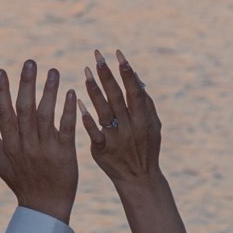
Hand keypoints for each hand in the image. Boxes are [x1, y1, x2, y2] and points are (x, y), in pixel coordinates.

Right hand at [0, 60, 79, 220]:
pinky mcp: (64, 154)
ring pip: (45, 115)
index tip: (0, 71)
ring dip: (49, 92)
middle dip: (26, 84)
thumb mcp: (0, 165)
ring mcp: (45, 149)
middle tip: (30, 62)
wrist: (45, 208)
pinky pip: (66, 129)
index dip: (1, 91)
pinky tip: (71, 94)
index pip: (3, 113)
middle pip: (24, 109)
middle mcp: (26, 145)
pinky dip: (68, 111)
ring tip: (53, 71)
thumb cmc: (22, 185)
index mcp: (10, 145)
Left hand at [81, 49, 163, 191]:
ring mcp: (117, 138)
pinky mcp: (103, 149)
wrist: (139, 179)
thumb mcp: (153, 126)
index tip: (118, 53)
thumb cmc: (146, 148)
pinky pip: (94, 132)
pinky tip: (78, 104)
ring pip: (104, 111)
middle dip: (107, 75)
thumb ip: (146, 103)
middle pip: (117, 96)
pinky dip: (87, 119)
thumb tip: (136, 78)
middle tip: (97, 56)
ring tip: (86, 72)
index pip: (134, 90)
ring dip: (95, 91)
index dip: (126, 71)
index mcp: (144, 118)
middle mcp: (131, 126)